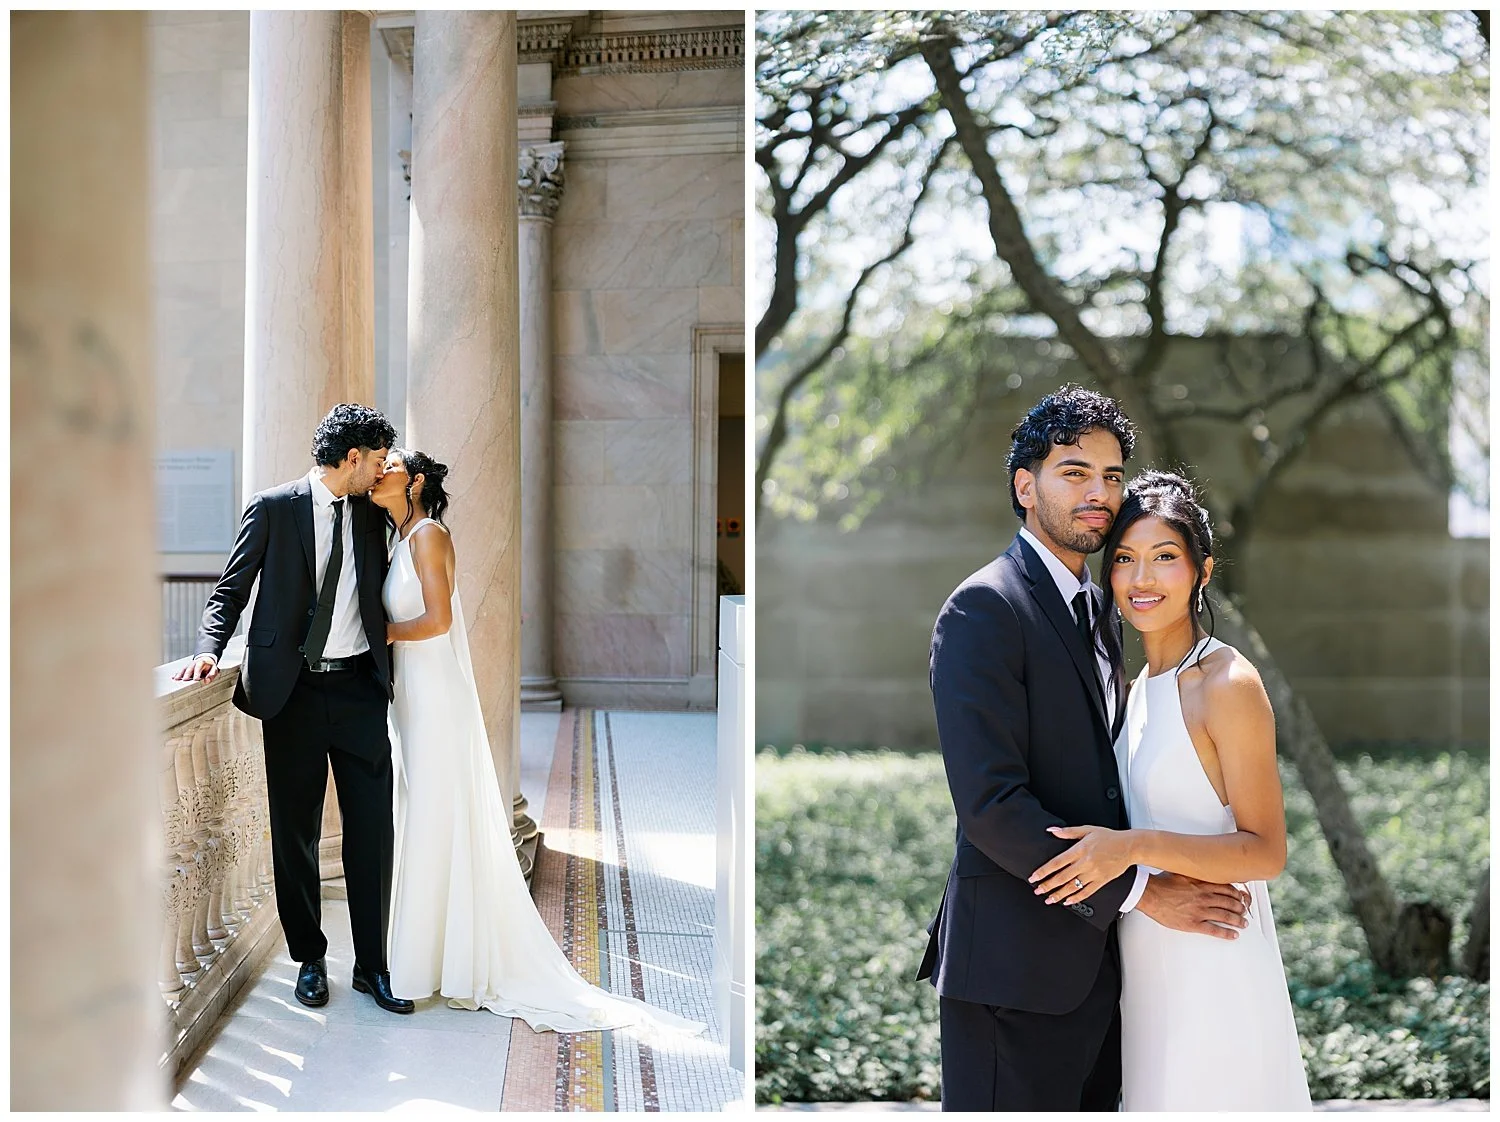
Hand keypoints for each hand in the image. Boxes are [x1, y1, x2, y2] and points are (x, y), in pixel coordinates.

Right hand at [173, 653, 218, 682]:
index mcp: (201, 662)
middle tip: (185, 680)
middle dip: (187, 674)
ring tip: (176, 679)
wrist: (206, 659)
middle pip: (190, 668)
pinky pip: (180, 671)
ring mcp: (189, 665)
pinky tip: (173, 677)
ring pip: (184, 669)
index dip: (197, 673)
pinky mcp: (185, 668)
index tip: (196, 679)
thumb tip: (207, 681)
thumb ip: (211, 675)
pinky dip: (177, 674)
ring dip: (180, 674)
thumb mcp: (214, 669)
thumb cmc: (210, 666)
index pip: (199, 667)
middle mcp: (194, 663)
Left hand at [1029, 824, 1134, 904]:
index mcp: (1080, 849)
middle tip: (1037, 891)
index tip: (1034, 877)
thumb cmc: (1109, 837)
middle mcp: (1086, 863)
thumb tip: (1052, 830)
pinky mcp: (1102, 881)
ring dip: (1059, 894)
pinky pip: (1087, 892)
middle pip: (1062, 877)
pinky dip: (1076, 898)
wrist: (1129, 846)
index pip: (1057, 862)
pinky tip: (1068, 901)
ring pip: (1073, 887)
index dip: (1044, 871)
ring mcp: (1094, 873)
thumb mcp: (1087, 829)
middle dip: (1048, 885)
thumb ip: (1068, 832)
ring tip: (1048, 899)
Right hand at [1136, 872, 1250, 939]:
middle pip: (1229, 903)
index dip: (1237, 894)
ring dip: (1237, 921)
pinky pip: (1214, 930)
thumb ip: (1196, 874)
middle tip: (1244, 911)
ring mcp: (1200, 912)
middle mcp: (1204, 898)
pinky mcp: (1193, 924)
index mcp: (1202, 885)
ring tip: (1243, 923)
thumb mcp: (1182, 873)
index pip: (1227, 889)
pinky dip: (1226, 933)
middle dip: (1240, 908)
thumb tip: (1205, 872)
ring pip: (1225, 916)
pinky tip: (1233, 935)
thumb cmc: (1162, 884)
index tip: (1241, 897)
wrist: (1149, 895)